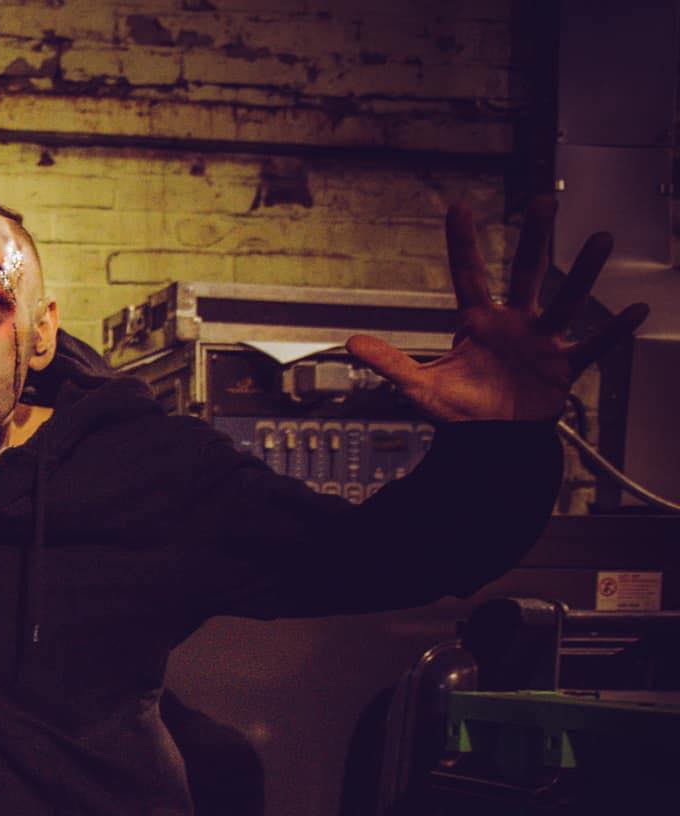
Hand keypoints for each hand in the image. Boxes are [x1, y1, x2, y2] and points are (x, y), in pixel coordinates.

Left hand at [347, 198, 648, 422]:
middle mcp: (513, 323)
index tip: (460, 207)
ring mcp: (542, 341)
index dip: (463, 244)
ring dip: (583, 273)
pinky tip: (638, 309)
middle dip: (535, 239)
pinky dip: (614, 331)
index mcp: (477, 323)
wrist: (489, 440)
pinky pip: (593, 345)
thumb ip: (389, 363)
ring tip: (602, 240)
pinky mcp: (563, 367)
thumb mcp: (420, 386)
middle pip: (526, 273)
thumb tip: (351, 343)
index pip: (469, 274)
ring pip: (565, 300)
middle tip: (544, 202)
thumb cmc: (458, 411)